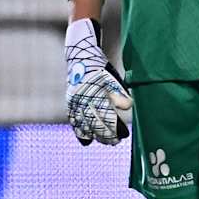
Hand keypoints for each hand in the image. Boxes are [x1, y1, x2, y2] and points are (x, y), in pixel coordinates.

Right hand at [65, 18, 130, 144]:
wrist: (79, 56)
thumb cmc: (99, 68)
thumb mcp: (112, 77)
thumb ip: (119, 92)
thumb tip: (128, 106)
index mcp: (96, 92)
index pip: (107, 116)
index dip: (116, 128)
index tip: (124, 134)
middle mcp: (83, 99)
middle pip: (95, 123)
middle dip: (107, 135)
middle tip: (116, 142)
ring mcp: (75, 102)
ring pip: (84, 125)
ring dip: (95, 135)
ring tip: (106, 142)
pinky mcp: (70, 103)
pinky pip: (74, 121)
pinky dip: (80, 132)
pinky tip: (87, 142)